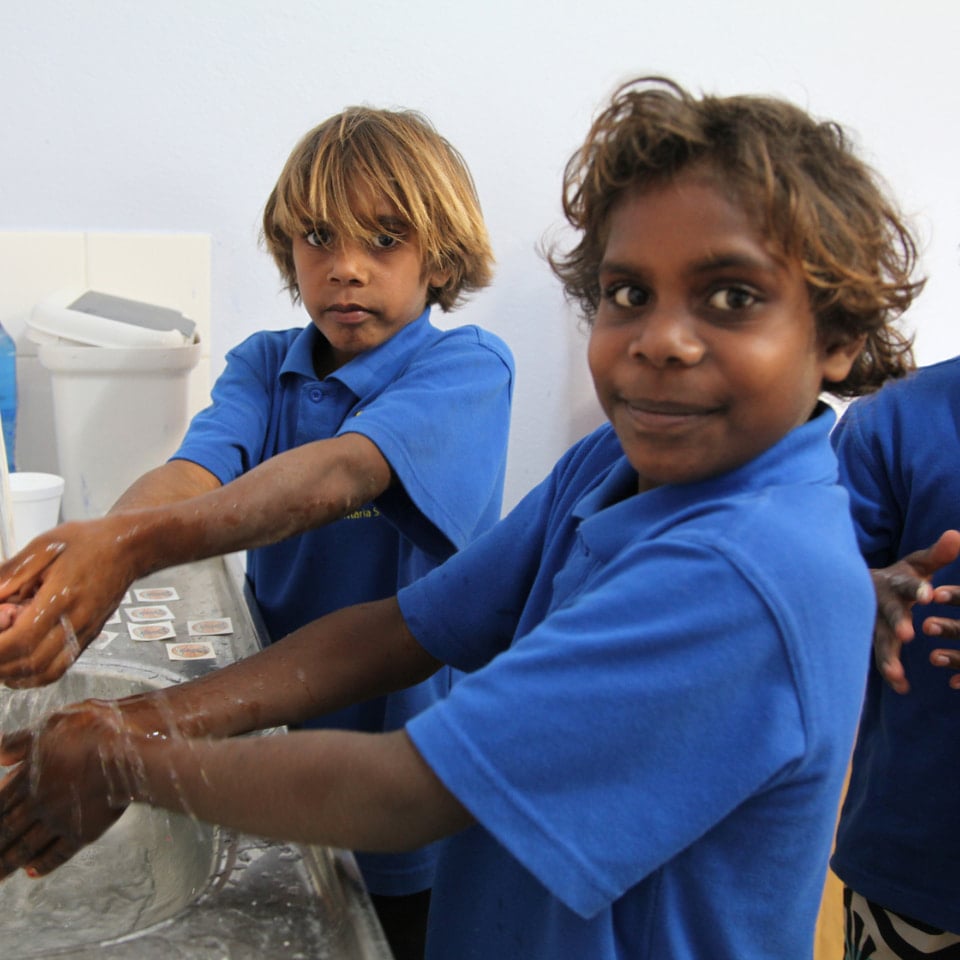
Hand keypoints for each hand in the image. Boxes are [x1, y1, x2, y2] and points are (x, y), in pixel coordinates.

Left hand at [0, 517, 139, 686]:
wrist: (129, 549)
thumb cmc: (89, 543)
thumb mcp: (42, 547)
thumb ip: (10, 574)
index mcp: (61, 598)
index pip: (21, 640)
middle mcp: (75, 622)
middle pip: (30, 663)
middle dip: (0, 663)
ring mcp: (84, 633)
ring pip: (45, 672)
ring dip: (15, 674)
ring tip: (1, 656)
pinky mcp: (88, 637)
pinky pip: (59, 668)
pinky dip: (34, 674)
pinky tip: (19, 662)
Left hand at [0, 699, 135, 879]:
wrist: (126, 752)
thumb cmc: (91, 731)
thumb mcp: (50, 725)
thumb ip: (19, 742)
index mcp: (27, 778)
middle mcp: (38, 804)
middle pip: (6, 832)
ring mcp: (59, 820)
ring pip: (26, 847)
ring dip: (8, 864)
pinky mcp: (83, 831)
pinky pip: (57, 853)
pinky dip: (42, 864)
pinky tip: (32, 871)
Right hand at [871, 529, 959, 693]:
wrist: (855, 588)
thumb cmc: (898, 577)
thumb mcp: (917, 564)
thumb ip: (938, 554)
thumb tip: (958, 535)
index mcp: (896, 583)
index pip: (906, 585)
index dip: (916, 589)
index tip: (928, 594)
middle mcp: (881, 604)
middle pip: (889, 615)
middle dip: (897, 624)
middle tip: (908, 635)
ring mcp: (874, 625)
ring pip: (879, 641)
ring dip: (887, 658)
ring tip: (898, 675)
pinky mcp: (873, 641)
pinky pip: (880, 658)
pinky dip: (890, 673)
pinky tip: (902, 688)